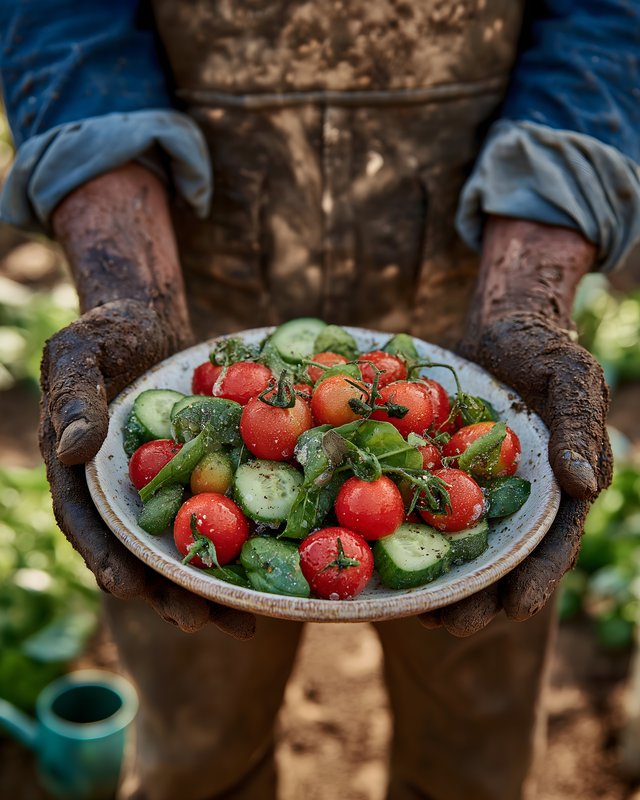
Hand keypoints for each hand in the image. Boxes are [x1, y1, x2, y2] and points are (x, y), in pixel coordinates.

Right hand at [40, 165, 254, 638]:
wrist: (146, 321)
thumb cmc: (104, 334)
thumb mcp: (79, 355)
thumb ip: (75, 400)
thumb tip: (72, 450)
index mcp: (80, 475)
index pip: (87, 526)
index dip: (106, 559)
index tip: (127, 588)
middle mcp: (120, 493)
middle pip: (140, 552)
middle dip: (168, 591)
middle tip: (200, 622)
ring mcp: (161, 487)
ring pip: (184, 545)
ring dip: (212, 585)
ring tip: (246, 623)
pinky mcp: (197, 474)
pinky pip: (220, 510)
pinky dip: (244, 537)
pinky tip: (278, 565)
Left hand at [419, 217, 612, 635]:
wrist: (500, 323)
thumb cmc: (545, 350)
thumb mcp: (574, 380)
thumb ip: (579, 429)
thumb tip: (582, 486)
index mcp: (554, 489)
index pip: (550, 543)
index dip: (535, 579)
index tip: (512, 609)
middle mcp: (512, 496)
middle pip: (497, 557)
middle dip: (475, 595)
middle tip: (444, 625)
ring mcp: (473, 483)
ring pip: (456, 540)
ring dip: (436, 575)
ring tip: (409, 608)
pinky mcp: (438, 465)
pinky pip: (419, 501)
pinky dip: (404, 525)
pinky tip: (377, 545)